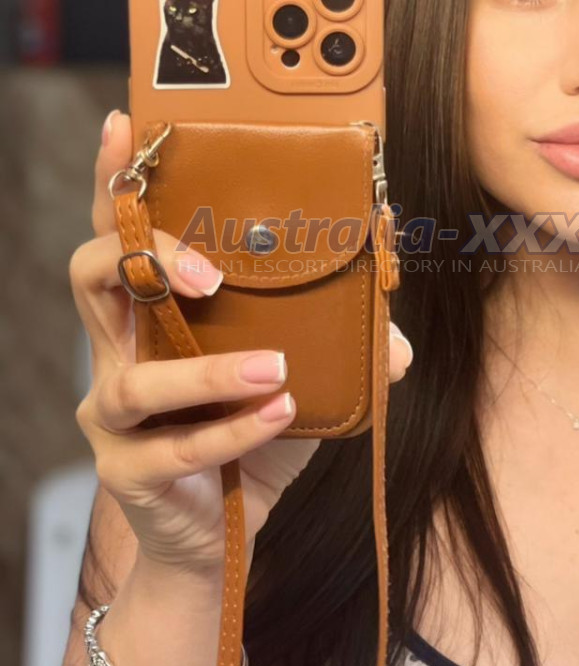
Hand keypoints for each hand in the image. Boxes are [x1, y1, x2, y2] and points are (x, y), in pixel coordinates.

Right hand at [69, 109, 412, 575]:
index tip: (128, 125)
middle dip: (146, 257)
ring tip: (275, 368)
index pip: (121, 233)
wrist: (216, 540)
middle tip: (209, 269)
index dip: (114, 181)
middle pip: (94, 277)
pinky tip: (280, 416)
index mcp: (151, 313)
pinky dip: (234, 429)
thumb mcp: (294, 381)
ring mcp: (114, 414)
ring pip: (133, 375)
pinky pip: (176, 446)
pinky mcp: (128, 470)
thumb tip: (397, 340)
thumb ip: (335, 352)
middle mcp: (118, 351)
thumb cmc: (247, 440)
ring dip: (209, 369)